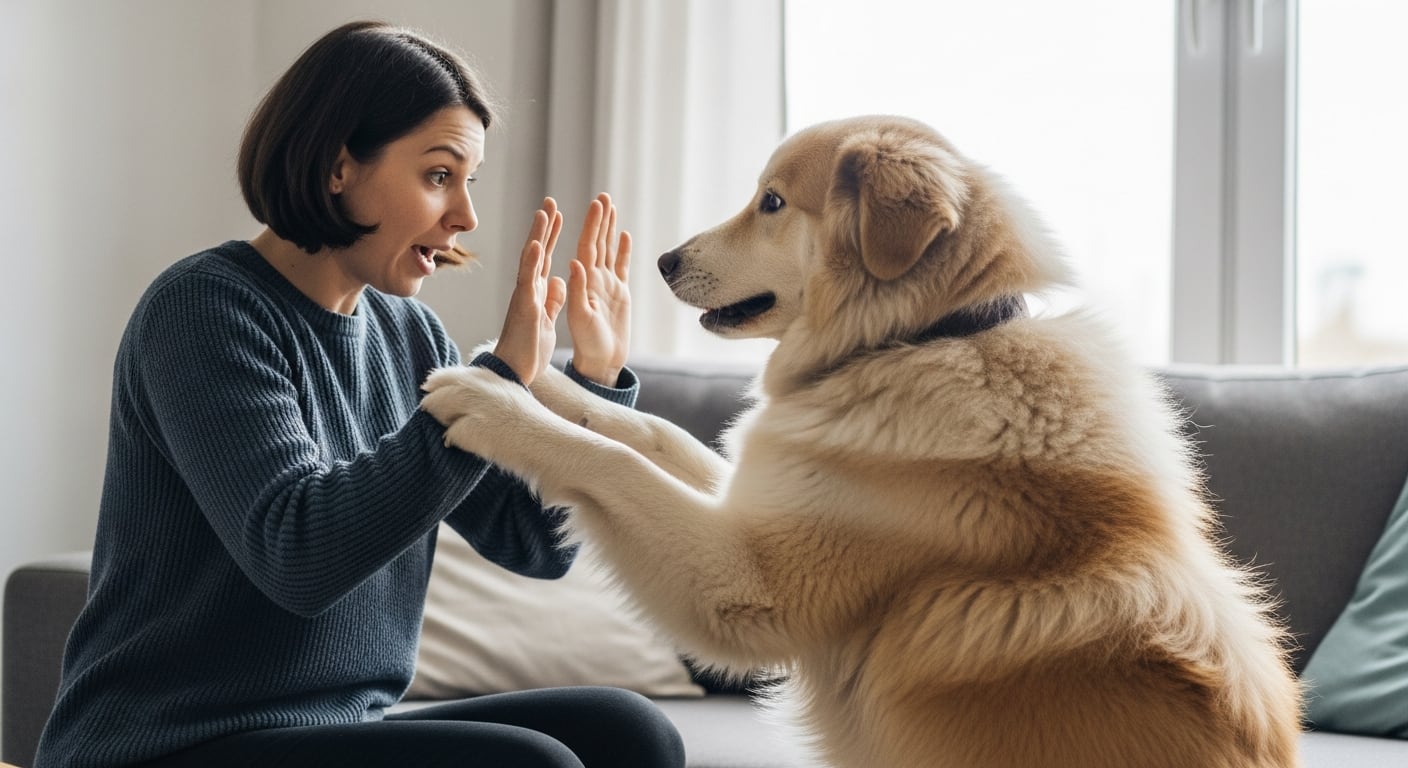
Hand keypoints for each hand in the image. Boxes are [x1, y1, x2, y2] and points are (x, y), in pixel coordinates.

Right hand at [494, 198, 565, 385]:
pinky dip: (531, 261)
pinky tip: (537, 243)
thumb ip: (551, 299)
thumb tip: (557, 279)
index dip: (552, 236)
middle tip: (550, 201)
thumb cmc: (528, 349)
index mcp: (535, 292)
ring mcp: (524, 296)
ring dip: (538, 235)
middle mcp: (528, 289)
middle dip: (545, 226)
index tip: (559, 216)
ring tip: (544, 211)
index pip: (545, 258)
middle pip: (537, 251)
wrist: (515, 373)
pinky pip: (527, 280)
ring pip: (530, 260)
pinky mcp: (523, 307)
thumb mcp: (546, 319)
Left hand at [567, 193, 631, 385]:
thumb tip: (576, 262)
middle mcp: (592, 280)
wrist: (600, 363)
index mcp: (581, 282)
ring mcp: (606, 286)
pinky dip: (622, 251)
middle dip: (598, 220)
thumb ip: (576, 290)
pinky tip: (623, 236)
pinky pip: (620, 267)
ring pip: (607, 250)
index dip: (588, 225)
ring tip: (611, 207)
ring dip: (609, 228)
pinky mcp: (619, 294)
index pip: (584, 247)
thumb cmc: (587, 343)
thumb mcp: (579, 318)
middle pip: (595, 243)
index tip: (592, 205)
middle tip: (602, 196)